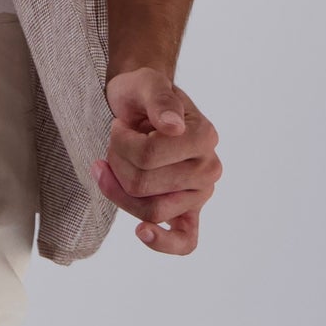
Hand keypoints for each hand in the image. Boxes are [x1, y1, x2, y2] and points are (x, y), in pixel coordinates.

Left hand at [93, 68, 220, 254]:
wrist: (142, 104)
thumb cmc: (143, 94)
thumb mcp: (146, 83)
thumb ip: (159, 99)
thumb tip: (173, 127)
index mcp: (204, 136)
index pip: (148, 156)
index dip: (121, 141)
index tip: (120, 125)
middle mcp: (208, 168)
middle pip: (144, 186)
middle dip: (117, 163)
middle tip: (118, 141)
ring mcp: (200, 194)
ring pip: (150, 212)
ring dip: (121, 189)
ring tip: (117, 163)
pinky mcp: (189, 212)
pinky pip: (185, 241)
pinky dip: (164, 242)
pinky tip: (142, 232)